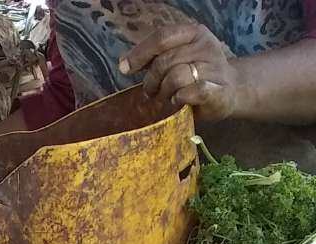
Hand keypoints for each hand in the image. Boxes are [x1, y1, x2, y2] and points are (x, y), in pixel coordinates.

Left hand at [120, 22, 239, 122]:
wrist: (230, 91)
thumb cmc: (195, 76)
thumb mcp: (178, 58)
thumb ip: (156, 56)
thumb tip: (125, 63)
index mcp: (194, 33)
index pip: (162, 37)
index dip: (140, 53)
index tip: (124, 68)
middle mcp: (206, 46)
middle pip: (165, 61)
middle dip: (151, 80)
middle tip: (152, 92)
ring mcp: (214, 68)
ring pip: (176, 77)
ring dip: (164, 92)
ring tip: (167, 97)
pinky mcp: (219, 91)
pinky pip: (194, 91)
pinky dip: (181, 97)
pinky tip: (178, 100)